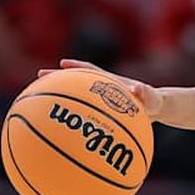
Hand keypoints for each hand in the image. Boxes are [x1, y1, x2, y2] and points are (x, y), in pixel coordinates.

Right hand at [38, 58, 163, 120]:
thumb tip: (137, 88)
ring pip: (75, 97)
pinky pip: (82, 113)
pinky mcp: (101, 112)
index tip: (61, 64)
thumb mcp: (151, 98)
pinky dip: (71, 117)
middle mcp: (100, 89)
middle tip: (38, 77)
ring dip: (60, 97)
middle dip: (57, 78)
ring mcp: (99, 100)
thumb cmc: (154, 102)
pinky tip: (59, 130)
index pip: (90, 71)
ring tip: (39, 102)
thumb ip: (145, 93)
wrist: (156, 109)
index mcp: (109, 83)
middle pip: (75, 81)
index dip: (76, 67)